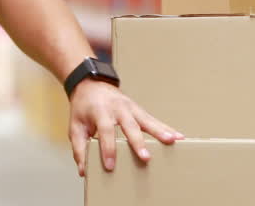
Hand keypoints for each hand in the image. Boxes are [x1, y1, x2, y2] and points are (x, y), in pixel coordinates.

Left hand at [67, 80, 181, 176]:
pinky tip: (178, 137)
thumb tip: (83, 170)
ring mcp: (130, 107)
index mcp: (100, 110)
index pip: (105, 131)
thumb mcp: (75, 126)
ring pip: (147, 120)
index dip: (108, 149)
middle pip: (129, 125)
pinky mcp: (138, 109)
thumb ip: (79, 148)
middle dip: (138, 142)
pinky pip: (153, 120)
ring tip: (173, 142)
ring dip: (160, 132)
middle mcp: (118, 107)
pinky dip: (166, 128)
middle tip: (146, 158)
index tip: (110, 166)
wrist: (90, 84)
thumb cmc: (83, 107)